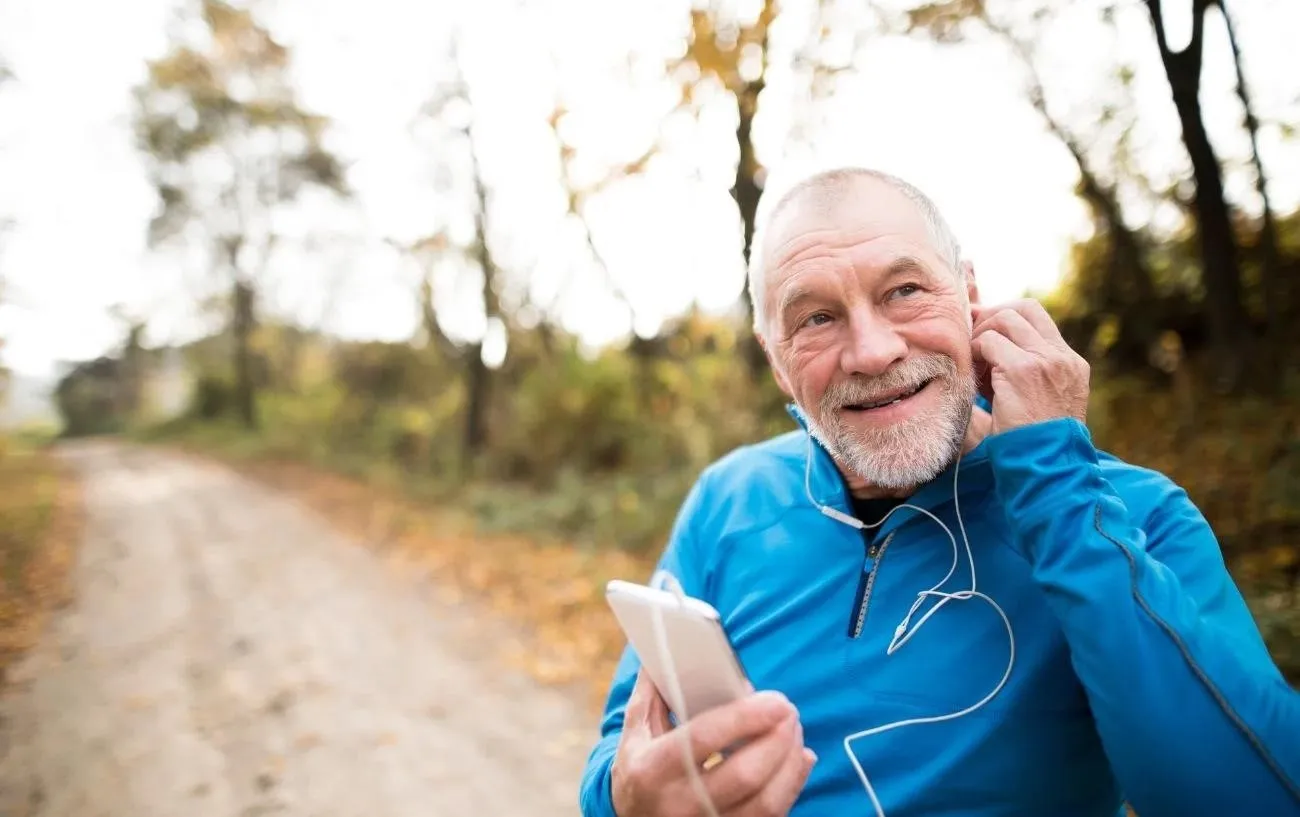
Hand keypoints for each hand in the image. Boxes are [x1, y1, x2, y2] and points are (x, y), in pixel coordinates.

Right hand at [611, 671, 816, 816]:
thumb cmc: (639, 771)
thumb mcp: (635, 733)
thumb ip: (652, 691)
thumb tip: (665, 647)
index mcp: (653, 769)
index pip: (703, 739)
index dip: (744, 717)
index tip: (774, 699)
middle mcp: (680, 803)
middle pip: (745, 774)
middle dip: (777, 739)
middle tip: (789, 710)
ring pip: (765, 801)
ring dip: (790, 762)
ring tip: (794, 730)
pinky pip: (772, 816)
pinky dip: (793, 784)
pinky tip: (800, 758)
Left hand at [970, 299, 1089, 434]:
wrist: (1048, 467)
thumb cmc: (1035, 443)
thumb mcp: (1040, 402)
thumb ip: (1024, 372)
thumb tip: (989, 348)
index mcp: (1071, 363)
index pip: (1038, 317)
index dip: (1007, 316)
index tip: (984, 331)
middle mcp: (1062, 357)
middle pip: (1023, 307)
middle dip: (991, 317)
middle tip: (971, 338)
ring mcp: (1045, 360)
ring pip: (1005, 319)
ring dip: (982, 336)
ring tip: (975, 364)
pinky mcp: (1024, 370)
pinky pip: (990, 343)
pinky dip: (976, 353)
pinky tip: (974, 377)